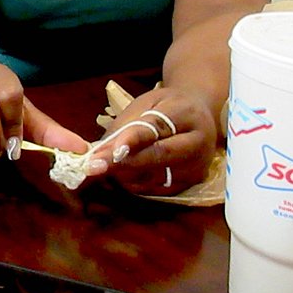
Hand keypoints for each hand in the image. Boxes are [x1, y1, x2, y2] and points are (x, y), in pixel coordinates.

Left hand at [85, 87, 217, 194]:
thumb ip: (125, 125)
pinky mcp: (191, 184)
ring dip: (124, 175)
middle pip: (158, 156)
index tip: (106, 151)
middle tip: (93, 166)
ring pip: (155, 176)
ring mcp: (197, 167)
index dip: (130, 140)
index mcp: (187, 114)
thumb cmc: (167, 107)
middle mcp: (198, 143)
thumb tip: (99, 151)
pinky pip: (157, 189)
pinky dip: (134, 184)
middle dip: (122, 163)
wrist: (200, 117)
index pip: (156, 128)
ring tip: (102, 168)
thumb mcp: (146, 104)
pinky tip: (119, 175)